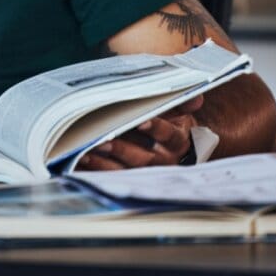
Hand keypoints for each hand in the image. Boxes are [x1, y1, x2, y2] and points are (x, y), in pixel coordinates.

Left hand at [76, 95, 203, 170]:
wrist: (176, 142)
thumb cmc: (172, 121)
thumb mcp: (180, 110)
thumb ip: (184, 102)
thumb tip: (196, 97)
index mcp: (178, 141)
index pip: (169, 136)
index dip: (156, 128)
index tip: (141, 121)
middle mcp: (164, 161)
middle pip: (144, 158)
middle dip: (122, 150)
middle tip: (103, 141)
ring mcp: (146, 172)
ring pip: (126, 171)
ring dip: (105, 163)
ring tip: (85, 153)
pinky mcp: (130, 178)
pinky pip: (111, 177)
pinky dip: (95, 171)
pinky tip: (79, 163)